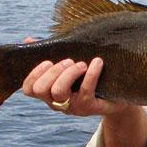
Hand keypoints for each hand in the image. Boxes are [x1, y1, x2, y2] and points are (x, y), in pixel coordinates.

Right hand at [20, 37, 135, 116]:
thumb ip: (50, 55)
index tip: (47, 61)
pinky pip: (86, 91)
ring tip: (81, 64)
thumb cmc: (88, 80)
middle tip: (68, 61)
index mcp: (49, 92)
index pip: (29, 89)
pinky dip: (91, 74)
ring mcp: (72, 106)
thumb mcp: (68, 68)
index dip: (33, 75)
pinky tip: (97, 62)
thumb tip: (28, 39)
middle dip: (52, 71)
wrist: (117, 98)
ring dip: (68, 73)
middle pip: (41, 90)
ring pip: (58, 92)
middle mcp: (56, 102)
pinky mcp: (89, 107)